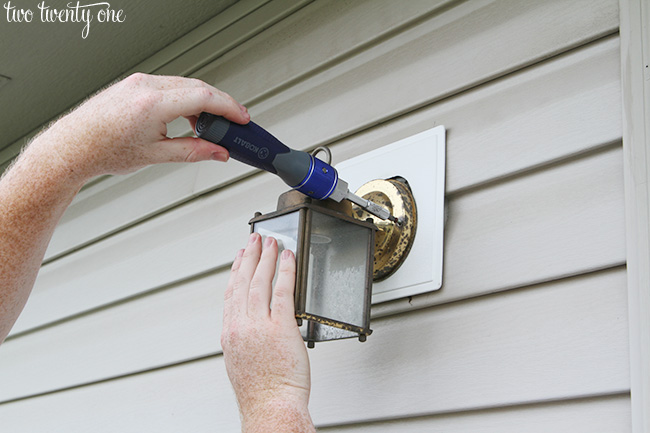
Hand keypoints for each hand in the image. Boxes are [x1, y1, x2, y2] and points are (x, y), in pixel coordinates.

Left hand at [32, 73, 248, 180]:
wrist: (74, 145)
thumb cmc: (105, 150)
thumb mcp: (156, 155)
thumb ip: (193, 151)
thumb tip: (218, 152)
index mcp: (153, 103)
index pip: (204, 97)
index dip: (229, 107)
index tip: (242, 118)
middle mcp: (146, 86)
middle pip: (198, 87)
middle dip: (220, 104)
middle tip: (233, 124)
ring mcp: (139, 81)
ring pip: (185, 84)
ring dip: (203, 101)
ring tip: (209, 125)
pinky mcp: (134, 83)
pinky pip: (169, 84)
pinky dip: (185, 97)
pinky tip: (188, 115)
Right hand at [221, 233, 314, 431]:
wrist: (270, 407)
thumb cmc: (261, 392)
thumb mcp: (243, 361)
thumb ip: (245, 339)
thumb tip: (255, 325)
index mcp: (230, 334)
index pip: (231, 294)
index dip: (236, 272)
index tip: (240, 258)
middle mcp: (241, 326)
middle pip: (243, 282)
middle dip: (250, 258)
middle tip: (255, 240)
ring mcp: (260, 325)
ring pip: (260, 282)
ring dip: (266, 259)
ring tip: (271, 243)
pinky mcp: (281, 327)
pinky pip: (283, 292)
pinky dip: (285, 272)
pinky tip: (288, 259)